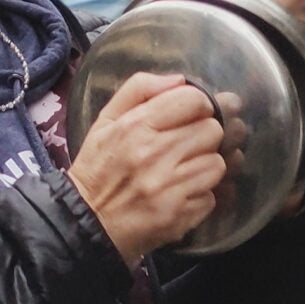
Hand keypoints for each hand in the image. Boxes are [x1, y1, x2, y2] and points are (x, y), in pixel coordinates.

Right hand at [68, 73, 227, 262]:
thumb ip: (140, 90)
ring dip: (205, 165)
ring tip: (185, 170)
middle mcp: (156, 155)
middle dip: (203, 135)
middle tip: (187, 144)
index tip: (191, 114)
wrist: (86, 223)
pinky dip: (201, 195)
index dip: (198, 105)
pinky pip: (212, 196)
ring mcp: (170, 188)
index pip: (193, 101)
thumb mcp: (105, 121)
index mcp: (136, 126)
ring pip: (218, 163)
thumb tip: (180, 80)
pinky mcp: (180, 216)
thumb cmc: (97, 168)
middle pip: (212, 130)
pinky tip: (181, 193)